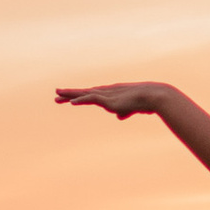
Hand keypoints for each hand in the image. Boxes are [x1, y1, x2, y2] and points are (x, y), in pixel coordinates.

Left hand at [54, 81, 177, 119]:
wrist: (153, 96)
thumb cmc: (144, 102)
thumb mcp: (131, 109)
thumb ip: (123, 112)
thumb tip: (118, 116)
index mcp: (111, 94)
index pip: (91, 95)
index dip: (79, 96)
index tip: (68, 98)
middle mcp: (106, 92)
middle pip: (84, 93)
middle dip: (69, 94)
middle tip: (56, 94)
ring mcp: (107, 95)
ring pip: (84, 94)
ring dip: (70, 95)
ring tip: (57, 96)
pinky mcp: (109, 99)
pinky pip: (91, 99)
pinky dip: (81, 100)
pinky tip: (71, 103)